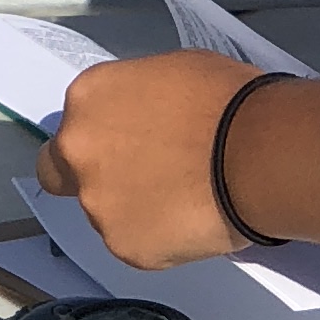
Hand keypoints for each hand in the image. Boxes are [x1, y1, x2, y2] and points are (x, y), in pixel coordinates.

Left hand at [39, 53, 287, 267]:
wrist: (259, 152)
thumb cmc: (229, 101)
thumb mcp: (172, 73)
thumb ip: (139, 99)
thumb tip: (147, 117)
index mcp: (87, 98)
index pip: (73, 125)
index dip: (102, 136)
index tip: (130, 144)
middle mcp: (78, 150)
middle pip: (60, 172)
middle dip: (88, 177)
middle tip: (137, 179)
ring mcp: (98, 203)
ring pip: (103, 213)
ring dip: (132, 209)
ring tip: (184, 200)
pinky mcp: (125, 246)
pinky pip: (136, 245)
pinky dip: (159, 238)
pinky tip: (193, 221)